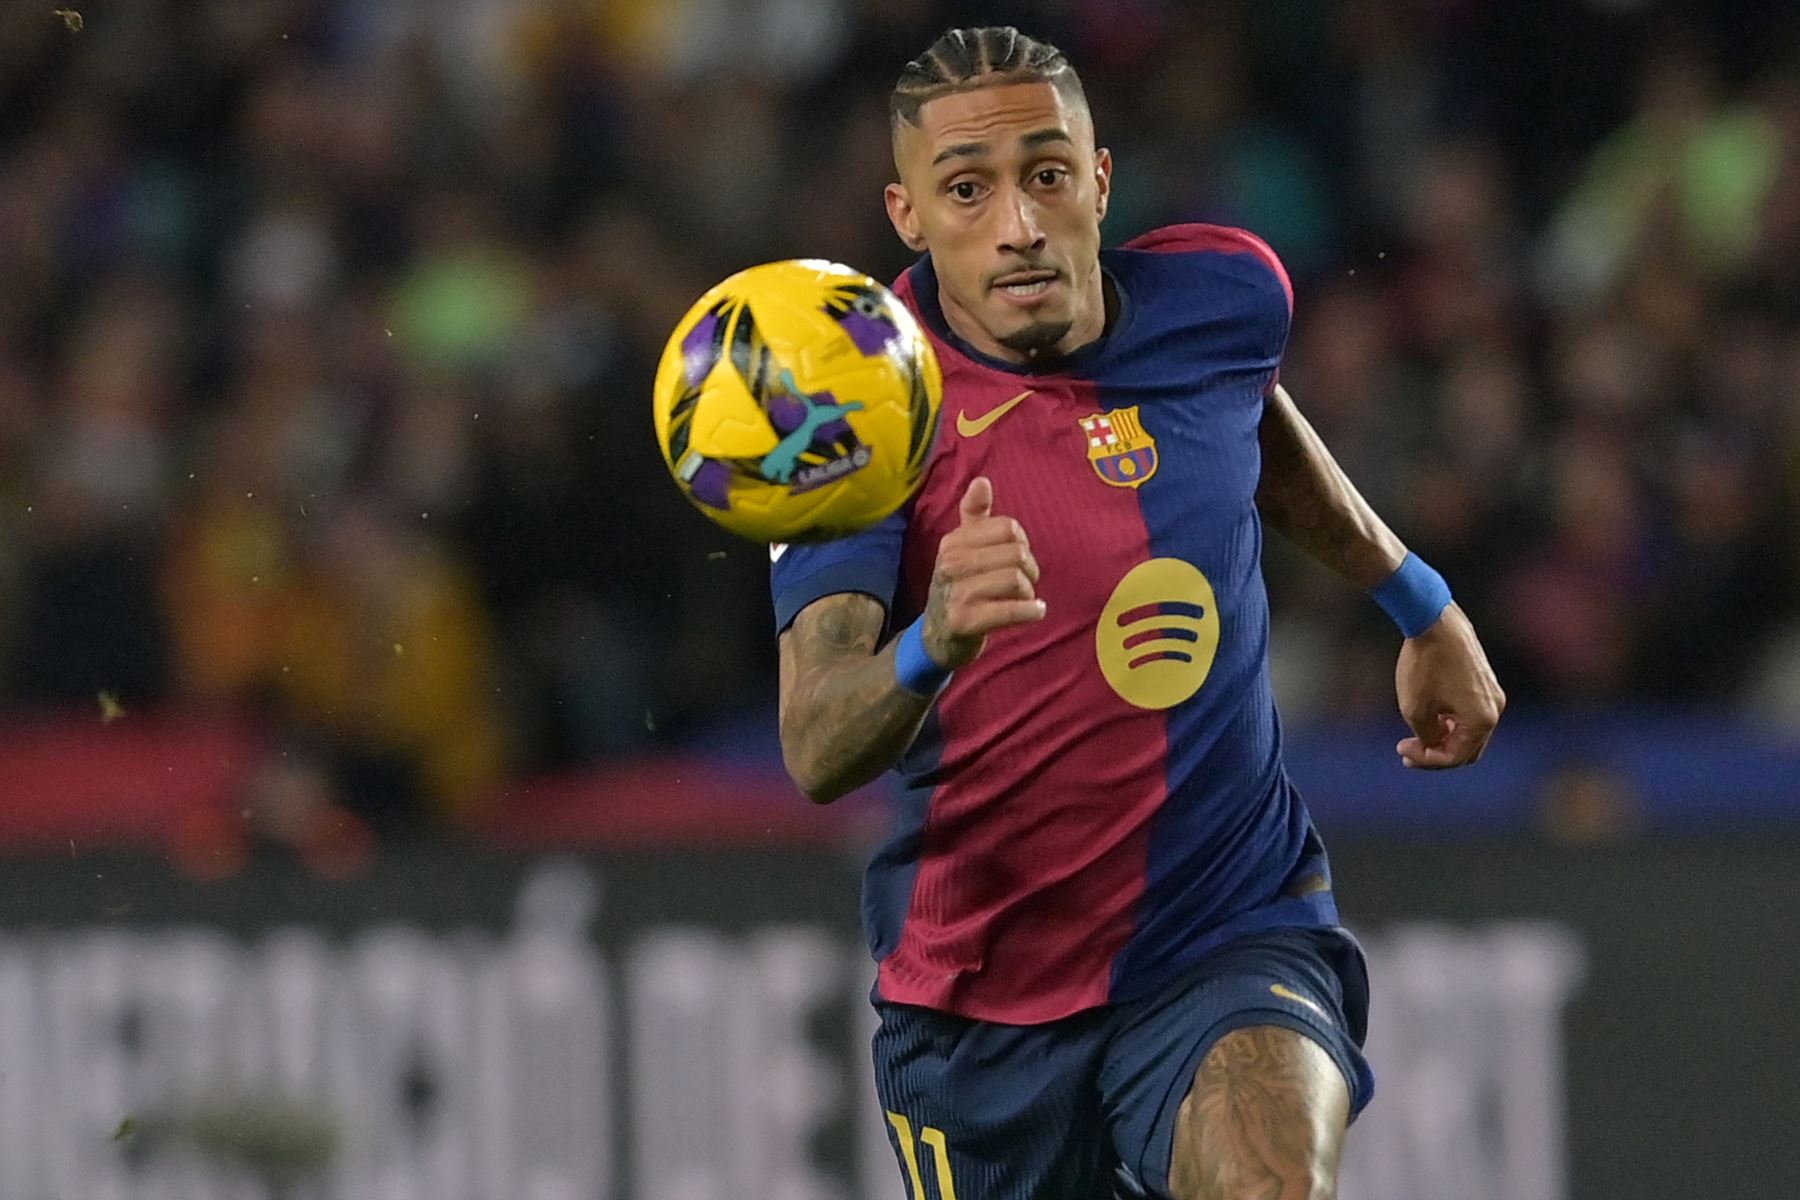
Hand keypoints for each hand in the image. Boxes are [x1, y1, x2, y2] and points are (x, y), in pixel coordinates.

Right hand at [921, 476, 1045, 667]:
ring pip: (1016, 580)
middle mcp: (950, 564)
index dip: (1021, 542)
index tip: (1017, 557)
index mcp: (953, 542)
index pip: (1008, 528)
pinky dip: (1031, 611)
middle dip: (1030, 569)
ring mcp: (956, 593)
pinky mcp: (964, 621)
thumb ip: (974, 515)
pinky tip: (1036, 612)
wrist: (937, 636)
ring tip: (1026, 599)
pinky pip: (1011, 610)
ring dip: (1029, 592)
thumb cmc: (959, 587)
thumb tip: (982, 481)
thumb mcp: (963, 549)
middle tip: (1026, 582)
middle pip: (1016, 553)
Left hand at [1394, 602, 1504, 768]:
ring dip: (1444, 737)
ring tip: (1414, 734)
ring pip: (1469, 731)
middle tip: (1408, 750)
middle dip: (1437, 753)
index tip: (1401, 749)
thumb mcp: (1414, 709)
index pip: (1455, 756)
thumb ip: (1426, 737)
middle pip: (1467, 749)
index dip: (1426, 759)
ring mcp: (1493, 694)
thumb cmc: (1424, 665)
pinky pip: (1471, 713)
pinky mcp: (1485, 681)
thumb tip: (1434, 744)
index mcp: (1482, 720)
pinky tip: (1428, 716)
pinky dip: (1451, 721)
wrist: (1433, 621)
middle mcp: (1495, 709)